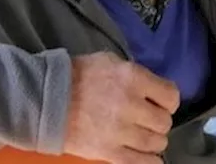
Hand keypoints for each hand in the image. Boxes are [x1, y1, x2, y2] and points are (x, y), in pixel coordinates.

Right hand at [62, 52, 179, 163]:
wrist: (44, 99)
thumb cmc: (78, 76)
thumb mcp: (110, 62)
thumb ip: (135, 75)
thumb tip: (152, 88)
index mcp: (133, 78)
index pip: (171, 95)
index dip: (168, 101)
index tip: (161, 103)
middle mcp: (131, 104)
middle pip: (164, 121)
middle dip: (159, 121)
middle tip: (148, 120)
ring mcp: (120, 130)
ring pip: (156, 143)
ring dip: (154, 141)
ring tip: (144, 137)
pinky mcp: (108, 151)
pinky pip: (140, 163)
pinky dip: (150, 161)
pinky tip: (149, 158)